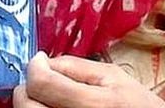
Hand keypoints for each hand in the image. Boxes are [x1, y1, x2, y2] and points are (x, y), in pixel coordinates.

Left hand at [13, 52, 164, 107]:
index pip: (42, 84)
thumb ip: (75, 66)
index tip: (40, 61)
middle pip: (28, 106)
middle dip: (29, 87)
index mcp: (97, 104)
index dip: (34, 67)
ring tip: (49, 96)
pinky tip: (54, 107)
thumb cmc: (136, 105)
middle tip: (41, 80)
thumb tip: (43, 61)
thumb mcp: (113, 76)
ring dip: (32, 103)